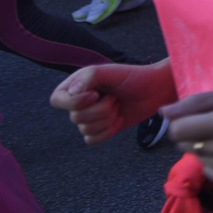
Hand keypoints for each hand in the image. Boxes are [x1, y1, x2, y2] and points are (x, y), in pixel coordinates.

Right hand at [51, 62, 177, 144]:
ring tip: (118, 106)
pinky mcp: (101, 129)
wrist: (155, 90)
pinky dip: (108, 132)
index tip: (96, 94)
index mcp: (76, 85)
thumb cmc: (134, 77)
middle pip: (75, 118)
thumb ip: (89, 77)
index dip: (75, 102)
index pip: (57, 100)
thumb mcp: (111, 71)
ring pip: (85, 130)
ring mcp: (90, 117)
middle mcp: (79, 102)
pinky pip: (92, 140)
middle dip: (101, 109)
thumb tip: (73, 93)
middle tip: (115, 97)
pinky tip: (119, 119)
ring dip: (107, 119)